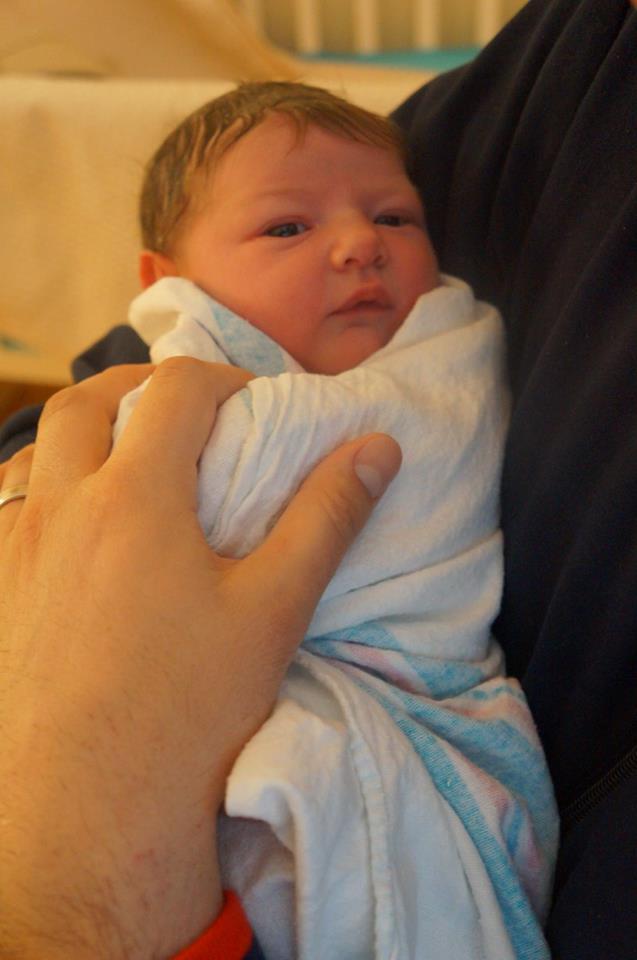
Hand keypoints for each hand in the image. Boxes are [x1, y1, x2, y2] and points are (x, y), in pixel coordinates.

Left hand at [0, 359, 400, 959]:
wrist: (85, 814)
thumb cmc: (189, 710)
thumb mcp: (274, 609)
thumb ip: (327, 516)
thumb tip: (377, 446)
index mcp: (135, 498)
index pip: (177, 391)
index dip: (223, 382)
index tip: (254, 407)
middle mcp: (60, 509)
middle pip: (86, 403)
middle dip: (137, 388)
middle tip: (179, 411)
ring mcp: (13, 552)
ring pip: (31, 453)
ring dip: (78, 438)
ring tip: (120, 463)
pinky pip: (1, 513)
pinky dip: (36, 492)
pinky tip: (67, 531)